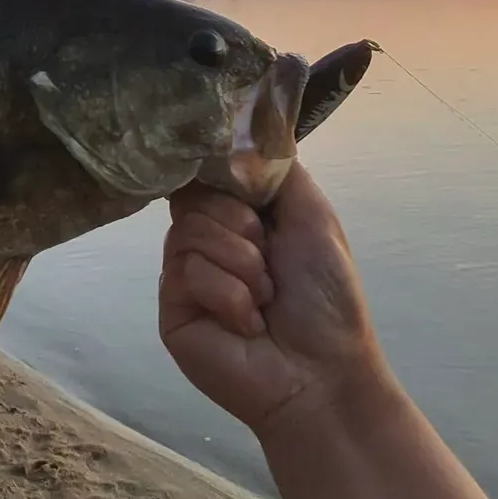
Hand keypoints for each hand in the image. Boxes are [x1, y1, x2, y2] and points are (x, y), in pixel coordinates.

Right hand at [159, 161, 386, 438]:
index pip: (206, 172)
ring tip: (265, 300)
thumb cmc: (325, 297)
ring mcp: (184, 276)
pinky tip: (248, 323)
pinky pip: (186, 272)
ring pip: (190, 232)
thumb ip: (276, 168)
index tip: (245, 192)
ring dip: (243, 266)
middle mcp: (205, 241)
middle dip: (243, 230)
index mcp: (237, 217)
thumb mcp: (313, 216)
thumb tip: (241, 125)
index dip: (222, 176)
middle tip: (272, 264)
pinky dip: (229, 295)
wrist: (322, 373)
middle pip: (196, 198)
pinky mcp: (171, 309)